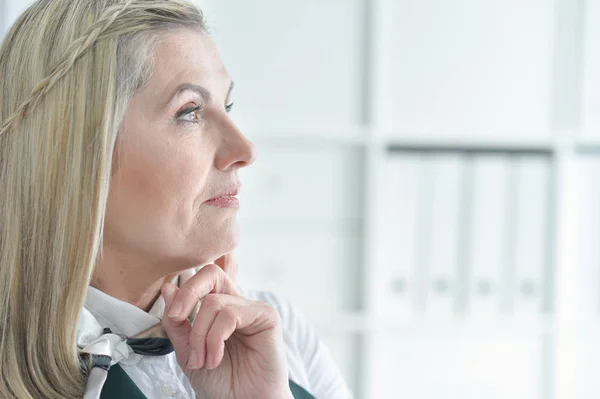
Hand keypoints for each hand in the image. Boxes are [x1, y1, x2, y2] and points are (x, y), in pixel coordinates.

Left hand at [161, 258, 291, 398]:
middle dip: (189, 293)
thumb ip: (178, 323)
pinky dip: (215, 338)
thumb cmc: (222, 383)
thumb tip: (168, 288)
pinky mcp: (267, 317)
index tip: (173, 316)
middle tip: (177, 318)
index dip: (184, 289)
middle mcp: (237, 304)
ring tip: (203, 360)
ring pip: (214, 302)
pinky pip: (230, 314)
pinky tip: (216, 358)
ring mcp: (253, 309)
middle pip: (211, 274)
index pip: (204, 279)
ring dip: (200, 335)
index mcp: (220, 309)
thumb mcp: (188, 352)